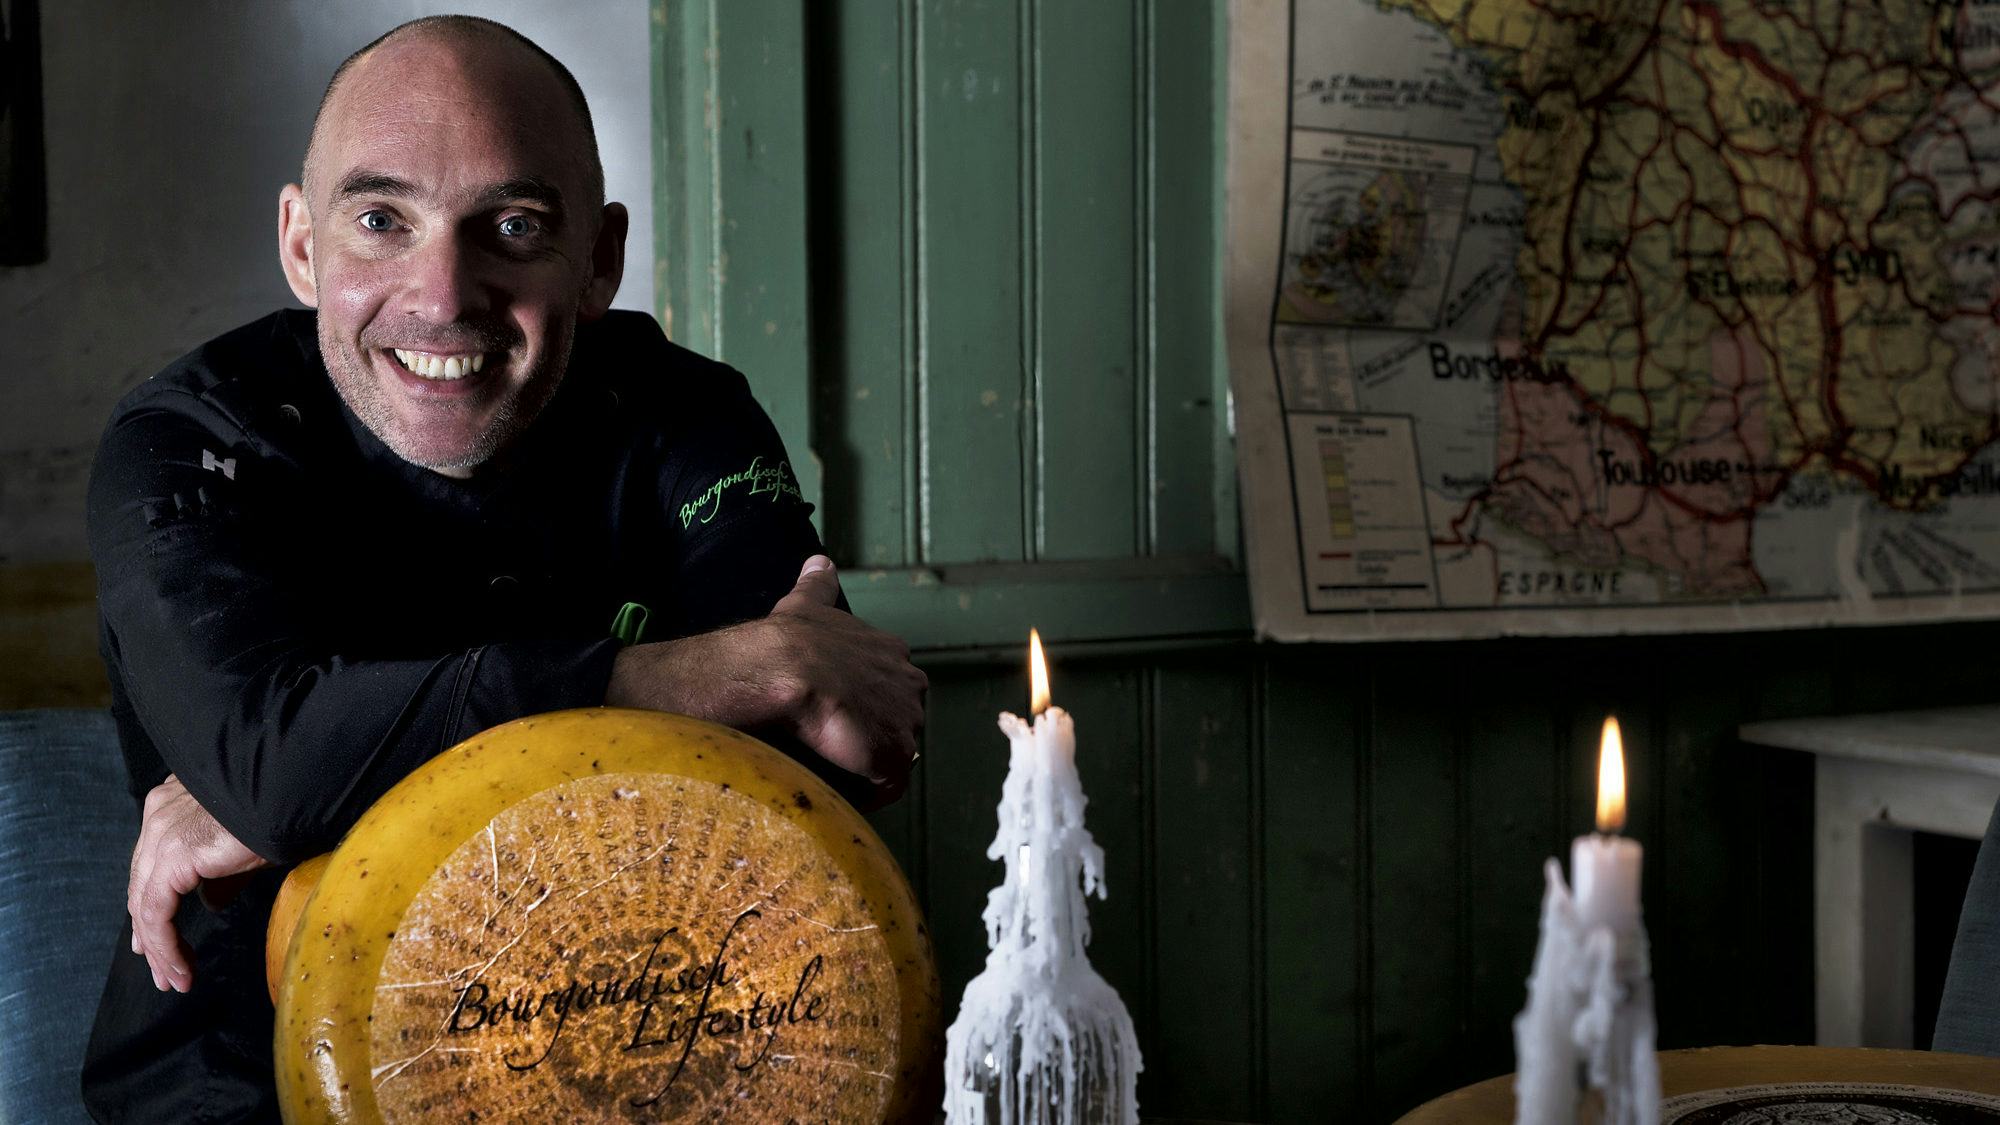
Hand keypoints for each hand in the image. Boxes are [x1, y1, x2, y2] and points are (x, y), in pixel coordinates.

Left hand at [127, 774, 270, 991]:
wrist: (290, 792)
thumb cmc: (279, 812)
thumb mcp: (244, 848)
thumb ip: (220, 875)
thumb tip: (210, 903)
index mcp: (172, 804)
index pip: (150, 866)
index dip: (151, 908)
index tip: (153, 945)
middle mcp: (158, 815)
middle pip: (142, 887)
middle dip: (151, 934)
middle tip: (163, 972)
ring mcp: (160, 834)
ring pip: (146, 904)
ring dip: (159, 949)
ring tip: (174, 979)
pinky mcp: (171, 858)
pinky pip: (157, 913)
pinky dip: (166, 945)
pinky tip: (179, 967)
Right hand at [606, 555, 926, 805]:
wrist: (780, 669)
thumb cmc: (785, 640)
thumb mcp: (806, 603)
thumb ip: (819, 585)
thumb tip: (820, 561)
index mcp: (892, 652)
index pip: (889, 689)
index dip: (861, 706)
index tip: (831, 713)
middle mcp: (909, 685)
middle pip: (895, 724)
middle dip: (866, 738)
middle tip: (824, 745)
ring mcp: (905, 723)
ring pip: (890, 756)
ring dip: (861, 766)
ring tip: (824, 766)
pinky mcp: (894, 756)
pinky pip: (885, 787)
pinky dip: (861, 792)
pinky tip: (832, 784)